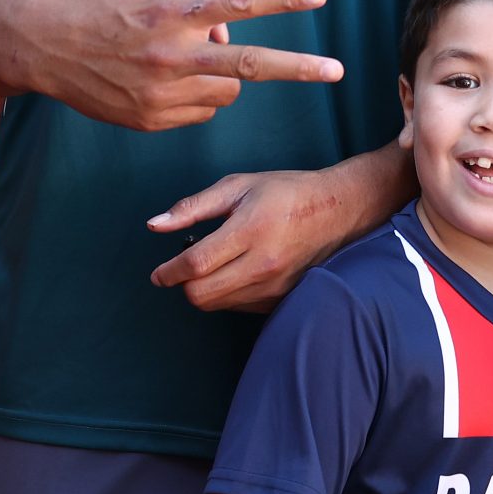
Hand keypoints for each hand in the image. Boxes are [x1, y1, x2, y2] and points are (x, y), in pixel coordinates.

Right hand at [20, 0, 341, 130]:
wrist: (49, 48)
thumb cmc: (108, 2)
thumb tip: (234, 30)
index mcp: (173, 12)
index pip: (237, 2)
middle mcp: (172, 54)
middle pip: (250, 64)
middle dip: (300, 68)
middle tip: (338, 71)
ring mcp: (163, 92)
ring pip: (228, 91)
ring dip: (227, 76)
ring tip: (192, 61)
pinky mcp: (153, 120)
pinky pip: (203, 110)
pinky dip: (199, 95)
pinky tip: (165, 81)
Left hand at [148, 167, 367, 311]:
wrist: (337, 210)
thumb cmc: (284, 192)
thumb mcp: (237, 186)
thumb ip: (193, 207)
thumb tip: (154, 224)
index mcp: (250, 230)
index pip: (196, 264)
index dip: (169, 272)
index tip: (158, 273)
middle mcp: (263, 263)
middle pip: (202, 295)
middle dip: (184, 284)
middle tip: (186, 266)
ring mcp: (275, 286)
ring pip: (218, 304)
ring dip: (206, 289)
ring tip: (217, 262)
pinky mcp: (281, 299)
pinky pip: (239, 307)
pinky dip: (228, 294)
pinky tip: (237, 271)